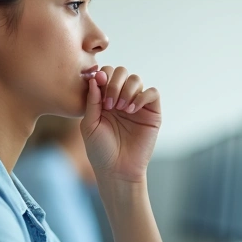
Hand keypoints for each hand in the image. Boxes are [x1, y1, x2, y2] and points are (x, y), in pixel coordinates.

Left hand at [80, 66, 160, 183]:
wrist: (117, 170)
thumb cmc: (100, 150)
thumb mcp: (89, 124)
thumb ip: (91, 101)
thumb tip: (95, 77)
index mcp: (104, 99)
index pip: (106, 74)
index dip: (102, 76)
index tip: (97, 85)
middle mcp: (121, 98)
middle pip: (122, 72)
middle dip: (114, 83)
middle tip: (109, 103)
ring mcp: (137, 105)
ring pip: (137, 79)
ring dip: (127, 90)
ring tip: (121, 108)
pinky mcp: (152, 113)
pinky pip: (152, 93)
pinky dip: (142, 96)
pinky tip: (132, 109)